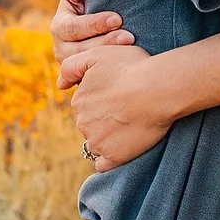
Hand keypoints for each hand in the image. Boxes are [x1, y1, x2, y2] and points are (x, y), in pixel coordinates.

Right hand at [52, 0, 133, 95]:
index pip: (73, 28)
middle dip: (106, 43)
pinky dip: (110, 75)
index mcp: (59, 27)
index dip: (95, 24)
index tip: (117, 18)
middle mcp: (62, 50)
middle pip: (81, 50)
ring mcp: (73, 68)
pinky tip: (127, 68)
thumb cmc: (87, 3)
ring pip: (88, 68)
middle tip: (129, 37)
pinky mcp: (85, 80)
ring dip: (110, 58)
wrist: (98, 28)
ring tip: (132, 49)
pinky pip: (94, 82)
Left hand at [68, 43, 176, 170]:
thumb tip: (60, 85)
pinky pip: (103, 164)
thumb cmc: (133, 67)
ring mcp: (97, 141)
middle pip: (90, 123)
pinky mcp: (113, 156)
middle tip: (127, 109)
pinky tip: (122, 148)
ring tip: (130, 125)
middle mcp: (82, 123)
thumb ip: (70, 66)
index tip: (119, 94)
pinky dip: (110, 158)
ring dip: (108, 137)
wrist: (159, 88)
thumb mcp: (96, 55)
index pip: (85, 104)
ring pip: (96, 142)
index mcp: (79, 100)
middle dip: (103, 118)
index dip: (102, 99)